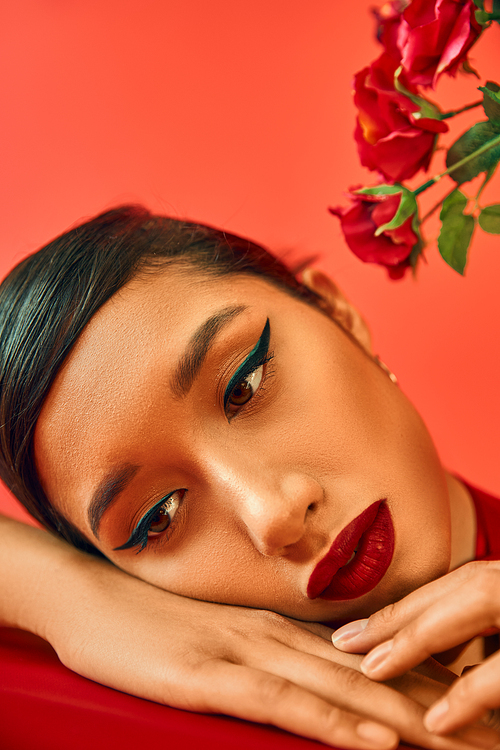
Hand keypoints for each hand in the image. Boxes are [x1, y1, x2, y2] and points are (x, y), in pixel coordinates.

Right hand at [2, 517, 496, 749]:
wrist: (90, 597)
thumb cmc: (150, 624)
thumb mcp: (216, 639)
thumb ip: (264, 655)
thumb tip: (311, 678)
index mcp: (281, 629)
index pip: (369, 661)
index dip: (427, 686)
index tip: (474, 710)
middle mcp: (277, 637)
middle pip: (374, 678)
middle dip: (440, 708)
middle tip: (493, 731)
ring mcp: (246, 653)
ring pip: (346, 691)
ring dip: (412, 721)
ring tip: (466, 743)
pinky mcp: (212, 676)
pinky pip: (286, 705)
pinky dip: (338, 724)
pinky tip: (379, 742)